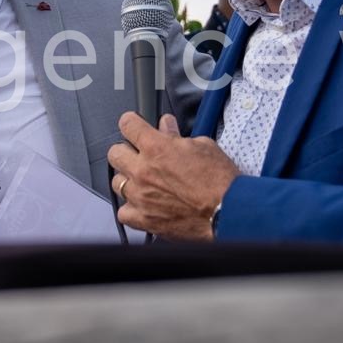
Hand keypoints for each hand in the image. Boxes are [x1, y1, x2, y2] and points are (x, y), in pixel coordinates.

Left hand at [107, 112, 237, 240]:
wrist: (228, 212)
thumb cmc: (220, 181)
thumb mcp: (202, 146)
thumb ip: (178, 135)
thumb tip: (166, 126)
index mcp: (156, 147)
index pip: (127, 124)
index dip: (131, 123)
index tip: (134, 126)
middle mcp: (143, 171)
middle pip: (114, 153)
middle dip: (126, 150)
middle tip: (140, 155)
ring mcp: (140, 196)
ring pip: (116, 182)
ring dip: (128, 179)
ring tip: (144, 182)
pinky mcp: (144, 219)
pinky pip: (123, 212)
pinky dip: (131, 208)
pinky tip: (143, 205)